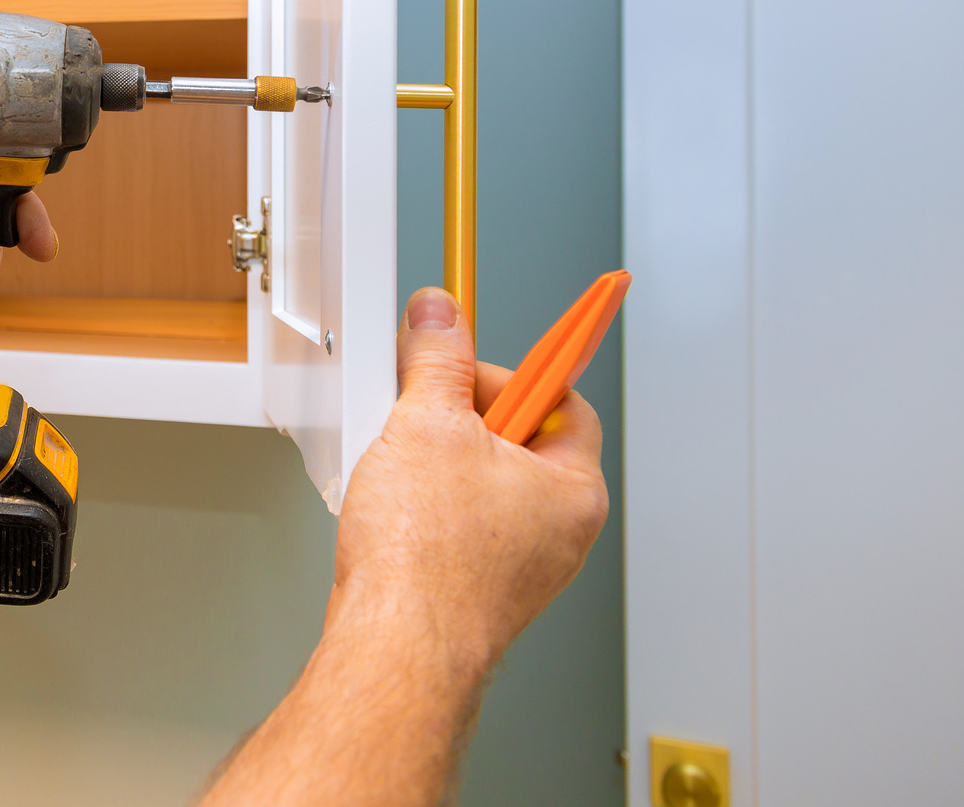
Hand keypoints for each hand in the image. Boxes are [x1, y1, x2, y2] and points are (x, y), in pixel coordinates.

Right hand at [330, 287, 607, 673]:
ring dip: (434, 462)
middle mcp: (557, 531)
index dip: (505, 370)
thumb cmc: (427, 564)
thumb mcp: (427, 424)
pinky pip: (456, 522)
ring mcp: (517, 564)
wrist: (395, 647)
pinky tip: (390, 508)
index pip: (558, 397)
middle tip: (421, 413)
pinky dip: (422, 505)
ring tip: (400, 466)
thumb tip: (440, 317)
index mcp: (573, 489)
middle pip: (513, 437)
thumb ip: (436, 359)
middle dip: (458, 417)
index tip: (464, 355)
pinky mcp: (476, 586)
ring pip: (479, 481)